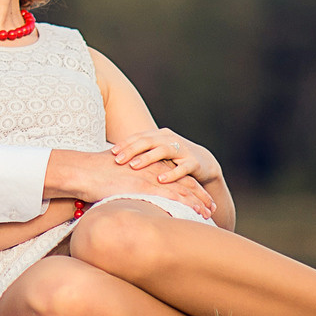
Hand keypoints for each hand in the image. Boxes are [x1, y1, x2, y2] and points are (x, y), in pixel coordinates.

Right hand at [92, 158, 216, 218]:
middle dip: (199, 194)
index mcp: (146, 164)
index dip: (187, 186)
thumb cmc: (90, 175)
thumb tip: (121, 191)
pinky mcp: (146, 187)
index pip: (173, 174)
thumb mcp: (112, 174)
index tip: (198, 196)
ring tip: (210, 213)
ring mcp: (150, 177)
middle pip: (183, 180)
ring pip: (183, 189)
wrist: (81, 171)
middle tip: (211, 206)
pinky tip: (198, 213)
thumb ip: (123, 181)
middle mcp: (152, 169)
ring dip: (199, 202)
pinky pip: (173, 197)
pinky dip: (188, 205)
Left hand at [109, 128, 224, 189]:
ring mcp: (182, 149)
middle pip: (148, 141)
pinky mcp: (193, 163)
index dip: (125, 143)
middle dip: (132, 149)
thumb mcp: (157, 154)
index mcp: (159, 135)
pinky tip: (161, 180)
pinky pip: (182, 168)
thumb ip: (140, 154)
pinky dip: (171, 174)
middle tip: (117, 159)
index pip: (139, 137)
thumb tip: (113, 160)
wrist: (204, 163)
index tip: (111, 152)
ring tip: (134, 166)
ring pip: (163, 151)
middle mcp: (169, 139)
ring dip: (148, 158)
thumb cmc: (173, 160)